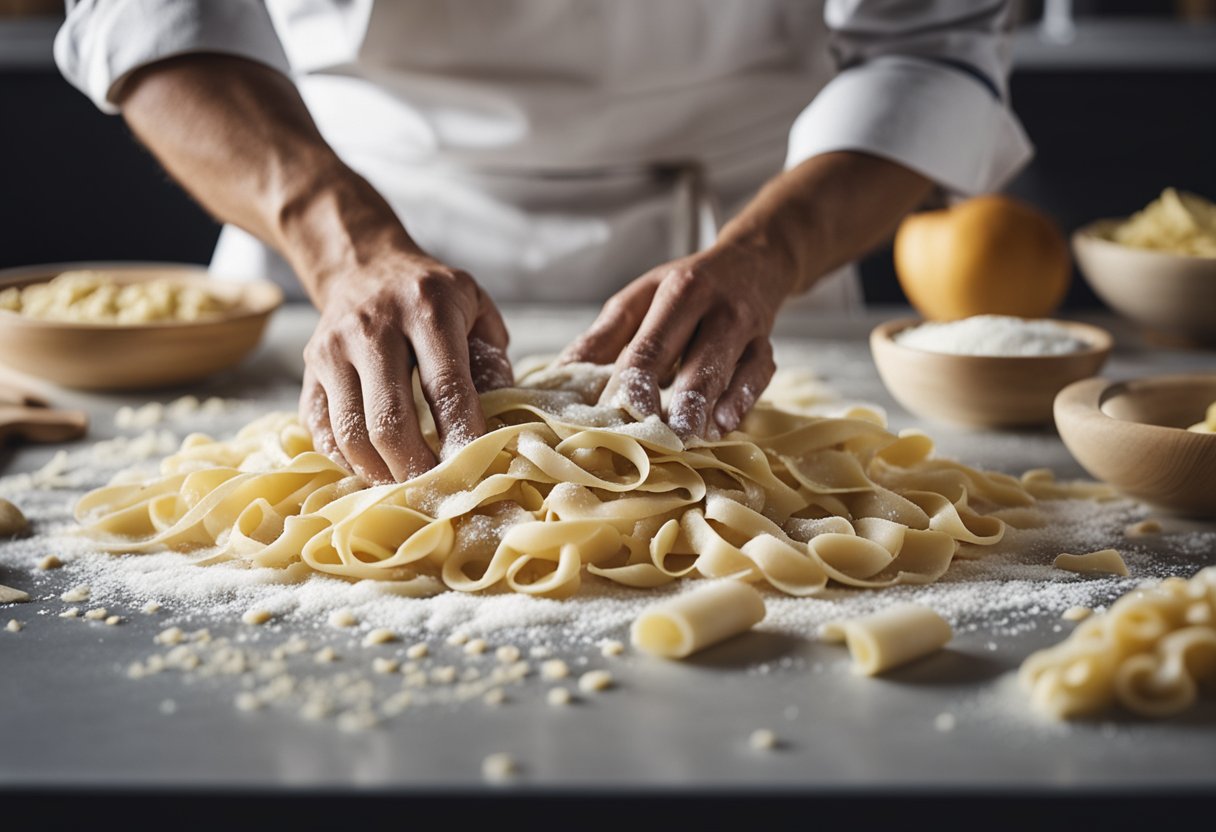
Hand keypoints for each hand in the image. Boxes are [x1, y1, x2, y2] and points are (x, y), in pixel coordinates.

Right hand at [300, 252, 512, 483]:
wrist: (364, 265)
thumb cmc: (433, 297)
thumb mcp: (476, 307)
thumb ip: (492, 359)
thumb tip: (501, 424)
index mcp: (427, 308)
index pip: (446, 386)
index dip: (461, 435)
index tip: (475, 469)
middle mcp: (374, 326)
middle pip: (390, 419)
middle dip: (416, 467)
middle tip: (438, 491)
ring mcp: (333, 348)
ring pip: (351, 432)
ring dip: (381, 472)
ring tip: (407, 486)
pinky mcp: (309, 368)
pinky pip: (322, 429)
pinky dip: (347, 460)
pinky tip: (375, 467)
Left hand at [560, 240, 794, 437]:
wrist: (753, 262)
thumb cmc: (684, 289)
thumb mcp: (641, 299)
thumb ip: (604, 337)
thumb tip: (560, 375)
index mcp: (678, 292)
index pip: (649, 346)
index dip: (630, 385)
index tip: (610, 419)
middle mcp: (717, 307)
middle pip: (695, 361)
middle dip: (677, 402)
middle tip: (655, 439)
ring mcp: (747, 328)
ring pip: (729, 373)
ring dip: (707, 408)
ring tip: (687, 438)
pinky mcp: (768, 348)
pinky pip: (757, 378)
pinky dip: (740, 403)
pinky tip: (721, 426)